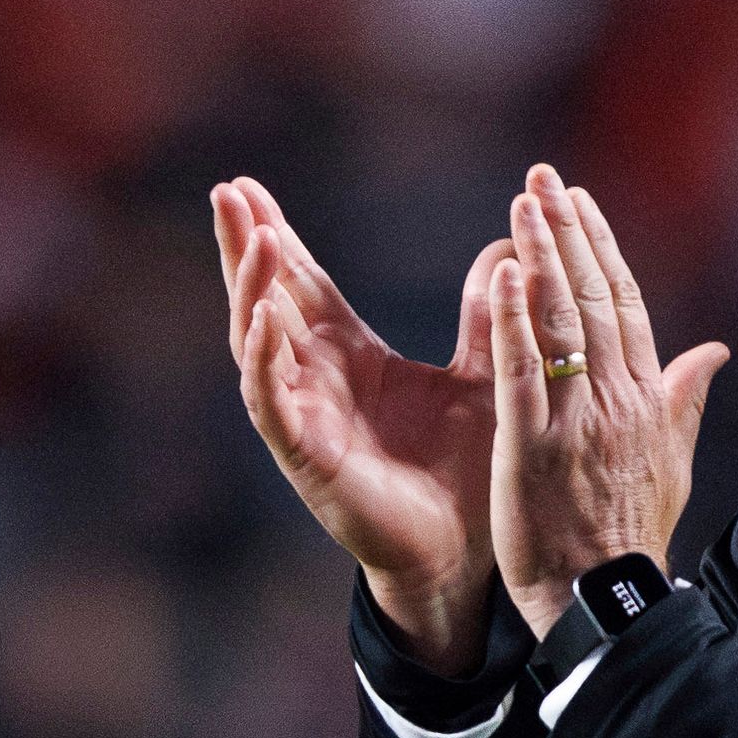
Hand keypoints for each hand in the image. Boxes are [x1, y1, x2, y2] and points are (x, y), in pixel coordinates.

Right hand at [215, 175, 508, 672]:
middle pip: (267, 299)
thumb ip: (488, 314)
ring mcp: (304, 417)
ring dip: (253, 289)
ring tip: (256, 239)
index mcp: (349, 356)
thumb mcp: (479, 375)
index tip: (248, 185)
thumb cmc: (466, 469)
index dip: (277, 236)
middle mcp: (315, 380)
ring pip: (259, 343)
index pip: (302, 283)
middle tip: (228, 189)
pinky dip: (263, 360)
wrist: (464, 552)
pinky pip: (271, 402)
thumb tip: (509, 247)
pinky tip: (261, 319)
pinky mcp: (306, 456)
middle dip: (246, 245)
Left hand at [488, 166, 728, 639]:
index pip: (625, 305)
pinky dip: (514, 321)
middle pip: (593, 298)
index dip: (602, 247)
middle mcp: (616, 401)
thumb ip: (685, 399)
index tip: (580, 201)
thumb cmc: (634, 536)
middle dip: (568, 231)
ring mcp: (575, 423)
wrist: (608, 602)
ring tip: (523, 202)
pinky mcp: (533, 449)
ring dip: (542, 255)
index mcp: (645, 400)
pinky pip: (524, 373)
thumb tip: (714, 350)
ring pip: (561, 323)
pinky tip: (503, 273)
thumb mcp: (673, 464)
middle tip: (542, 178)